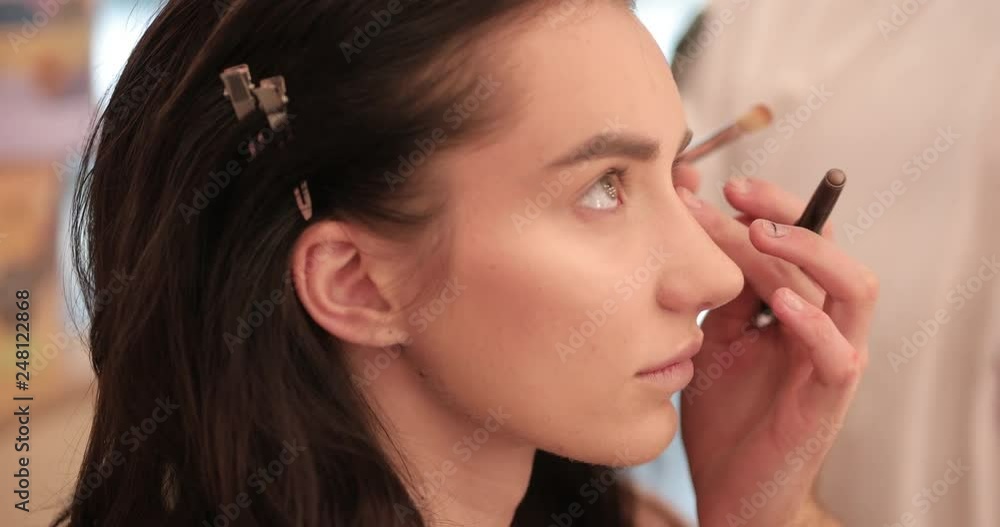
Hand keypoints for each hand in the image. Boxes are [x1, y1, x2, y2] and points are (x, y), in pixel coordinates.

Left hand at [673, 167, 876, 526]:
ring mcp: (832, 359)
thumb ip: (716, 295)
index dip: (764, 207)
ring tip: (759, 233)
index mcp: (795, 307)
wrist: (729, 489)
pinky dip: (814, 324)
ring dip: (809, 252)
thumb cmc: (723, 414)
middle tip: (733, 192)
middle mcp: (821, 324)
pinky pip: (839, 354)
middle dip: (780, 213)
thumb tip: (693, 230)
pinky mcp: (829, 398)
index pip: (797, 239)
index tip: (714, 187)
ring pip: (852, 288)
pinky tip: (778, 304)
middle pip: (823, 250)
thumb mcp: (710, 340)